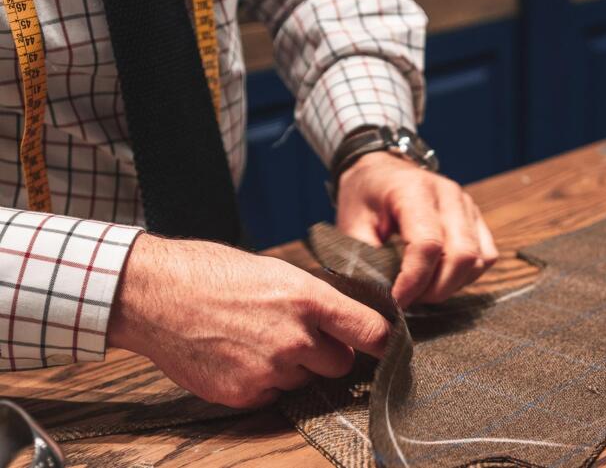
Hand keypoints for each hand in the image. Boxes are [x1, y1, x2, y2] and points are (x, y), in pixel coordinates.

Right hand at [108, 233, 389, 407]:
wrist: (154, 295)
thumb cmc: (211, 273)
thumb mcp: (275, 272)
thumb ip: (313, 302)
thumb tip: (343, 324)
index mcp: (308, 299)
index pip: (370, 331)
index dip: (385, 343)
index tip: (391, 348)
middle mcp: (295, 339)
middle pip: (341, 364)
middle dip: (327, 354)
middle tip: (298, 336)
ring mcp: (270, 370)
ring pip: (304, 380)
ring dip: (292, 367)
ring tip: (255, 339)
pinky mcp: (245, 394)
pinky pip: (273, 395)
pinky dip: (263, 382)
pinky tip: (238, 356)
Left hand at [336, 152, 498, 306]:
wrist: (380, 170)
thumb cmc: (364, 197)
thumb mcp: (351, 224)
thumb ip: (365, 258)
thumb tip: (380, 295)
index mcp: (414, 190)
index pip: (428, 245)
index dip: (413, 281)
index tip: (395, 300)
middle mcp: (448, 194)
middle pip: (461, 255)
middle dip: (435, 289)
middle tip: (409, 298)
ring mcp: (467, 205)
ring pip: (477, 260)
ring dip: (451, 285)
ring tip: (422, 289)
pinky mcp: (476, 217)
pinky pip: (486, 256)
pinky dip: (467, 276)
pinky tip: (440, 277)